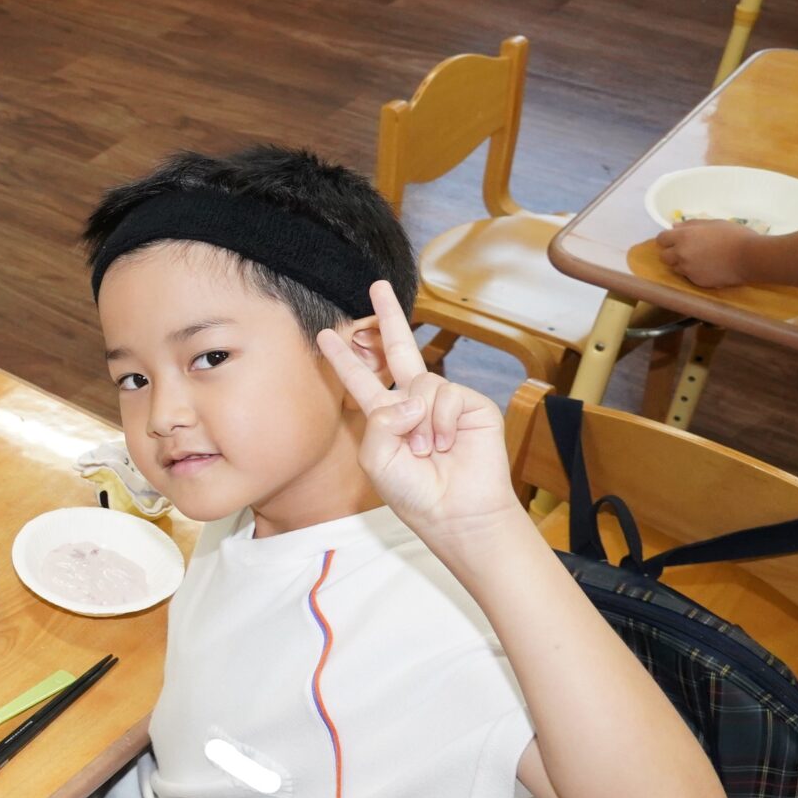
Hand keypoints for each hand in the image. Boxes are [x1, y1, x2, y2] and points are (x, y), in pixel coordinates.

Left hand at [316, 281, 514, 548]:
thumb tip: (411, 394)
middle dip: (388, 317)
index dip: (344, 358)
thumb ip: (379, 420)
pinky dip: (442, 421)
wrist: (455, 512)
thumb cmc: (414, 492)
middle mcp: (414, 403)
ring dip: (420, 421)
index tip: (325, 335)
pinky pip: (447, 394)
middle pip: (399, 350)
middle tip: (377, 286)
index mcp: (386, 416)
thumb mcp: (377, 458)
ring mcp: (444, 402)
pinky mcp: (473, 404)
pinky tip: (447, 444)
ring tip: (426, 450)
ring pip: (422, 383)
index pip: (361, 379)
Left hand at [656, 219, 759, 288]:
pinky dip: (695, 273)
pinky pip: (689, 277)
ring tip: (701, 260)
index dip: (668, 239)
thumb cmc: (735, 236)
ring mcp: (687, 269)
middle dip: (672, 253)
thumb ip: (691, 224)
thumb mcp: (713, 223)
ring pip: (675, 268)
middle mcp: (681, 254)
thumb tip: (674, 226)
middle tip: (688, 251)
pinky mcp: (696, 282)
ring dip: (683, 264)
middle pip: (664, 256)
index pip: (661, 239)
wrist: (750, 257)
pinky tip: (709, 268)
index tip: (676, 240)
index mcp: (683, 237)